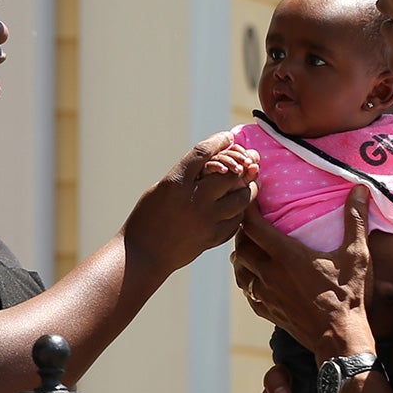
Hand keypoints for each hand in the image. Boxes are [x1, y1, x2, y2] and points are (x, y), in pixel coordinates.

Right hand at [120, 132, 258, 277]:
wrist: (143, 255)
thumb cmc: (147, 218)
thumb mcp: (161, 189)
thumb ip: (186, 176)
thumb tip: (216, 160)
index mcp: (175, 183)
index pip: (204, 152)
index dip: (219, 141)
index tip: (228, 137)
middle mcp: (193, 199)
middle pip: (231, 173)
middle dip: (242, 164)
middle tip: (248, 161)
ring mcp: (206, 220)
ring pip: (242, 198)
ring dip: (248, 188)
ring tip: (249, 183)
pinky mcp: (213, 238)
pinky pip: (237, 220)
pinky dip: (240, 211)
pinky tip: (238, 206)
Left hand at [231, 188, 372, 354]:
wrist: (340, 338)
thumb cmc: (350, 296)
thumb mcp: (357, 255)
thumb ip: (355, 220)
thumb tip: (360, 189)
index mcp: (286, 255)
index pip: (252, 224)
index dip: (247, 208)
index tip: (252, 197)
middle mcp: (268, 272)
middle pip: (240, 244)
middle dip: (242, 230)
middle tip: (252, 222)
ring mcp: (264, 293)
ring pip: (238, 267)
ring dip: (241, 253)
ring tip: (250, 246)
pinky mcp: (265, 310)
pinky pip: (245, 289)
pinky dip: (245, 278)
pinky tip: (255, 275)